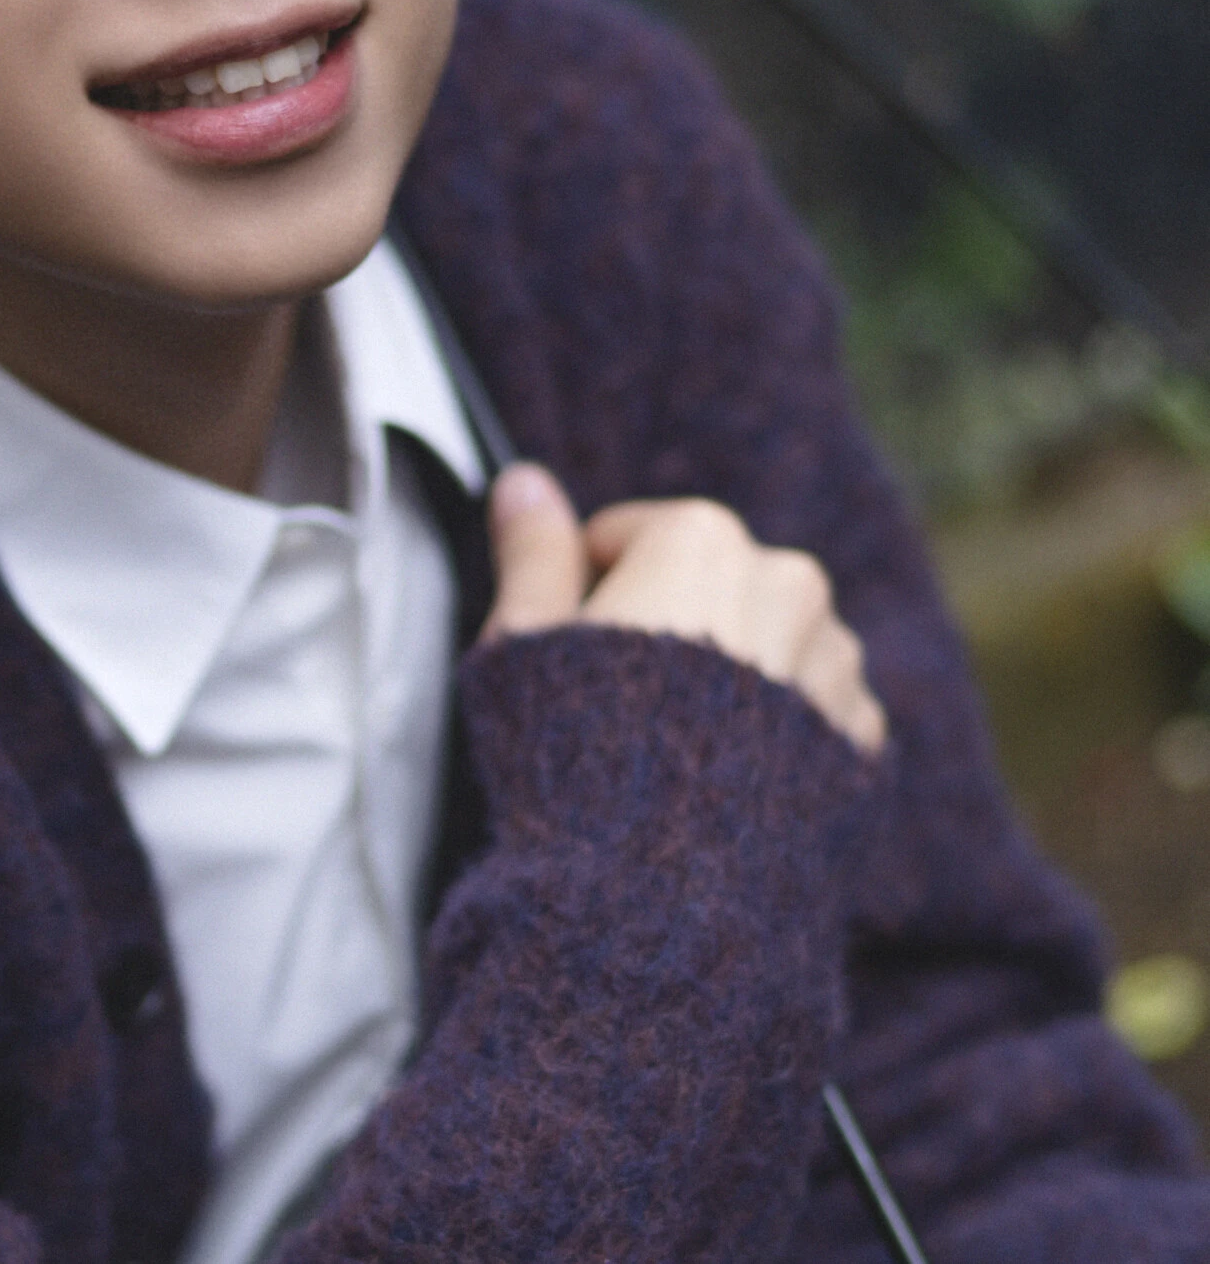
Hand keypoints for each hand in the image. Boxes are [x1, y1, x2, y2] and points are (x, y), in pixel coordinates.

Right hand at [480, 462, 886, 755]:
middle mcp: (787, 582)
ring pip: (764, 643)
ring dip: (729, 676)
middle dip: (666, 624)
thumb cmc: (578, 763)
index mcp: (701, 540)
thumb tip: (526, 480)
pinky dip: (776, 735)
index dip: (582, 595)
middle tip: (615, 710)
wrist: (668, 908)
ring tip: (674, 759)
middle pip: (704, 584)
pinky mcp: (865, 744)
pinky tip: (723, 789)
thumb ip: (533, 552)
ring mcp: (836, 665)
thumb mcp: (523, 643)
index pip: (626, 537)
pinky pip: (810, 712)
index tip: (568, 657)